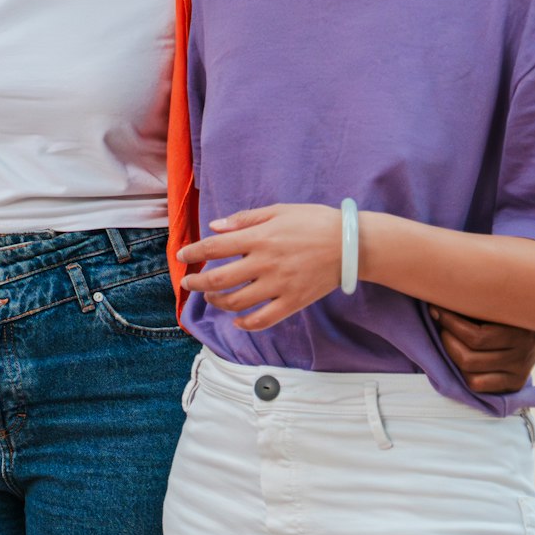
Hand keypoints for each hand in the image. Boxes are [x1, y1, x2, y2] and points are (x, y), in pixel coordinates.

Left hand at [178, 203, 342, 330]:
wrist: (352, 244)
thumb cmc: (315, 221)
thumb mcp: (279, 210)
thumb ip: (245, 219)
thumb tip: (215, 226)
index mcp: (260, 237)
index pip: (216, 247)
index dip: (194, 252)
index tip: (182, 257)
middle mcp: (265, 263)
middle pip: (219, 278)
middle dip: (197, 283)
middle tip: (188, 284)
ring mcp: (279, 285)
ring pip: (237, 302)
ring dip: (217, 302)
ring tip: (211, 297)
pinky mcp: (294, 302)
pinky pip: (264, 319)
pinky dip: (246, 323)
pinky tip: (237, 320)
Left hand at [432, 306, 534, 394]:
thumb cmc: (511, 302)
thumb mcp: (501, 299)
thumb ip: (477, 301)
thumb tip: (441, 297)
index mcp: (521, 334)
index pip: (475, 337)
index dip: (448, 322)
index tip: (436, 307)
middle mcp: (523, 357)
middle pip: (468, 358)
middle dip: (447, 338)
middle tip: (442, 321)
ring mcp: (520, 373)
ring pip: (470, 374)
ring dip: (453, 354)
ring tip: (451, 336)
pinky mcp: (515, 383)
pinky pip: (478, 385)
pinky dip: (464, 372)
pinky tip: (463, 354)